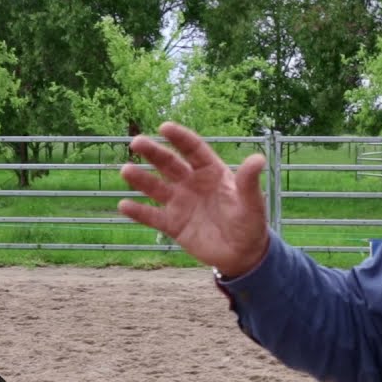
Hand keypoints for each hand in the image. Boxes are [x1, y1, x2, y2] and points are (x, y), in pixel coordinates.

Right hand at [118, 121, 269, 276]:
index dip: (180, 138)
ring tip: (126, 171)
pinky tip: (124, 205)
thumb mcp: (252, 203)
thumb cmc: (250, 223)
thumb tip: (258, 158)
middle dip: (153, 152)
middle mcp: (192, 184)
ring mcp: (180, 203)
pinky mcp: (173, 225)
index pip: (193, 150)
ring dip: (141, 179)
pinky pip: (152, 216)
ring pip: (156, 187)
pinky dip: (138, 212)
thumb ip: (248, 182)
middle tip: (136, 142)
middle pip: (169, 164)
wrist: (243, 254)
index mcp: (211, 172)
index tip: (165, 127)